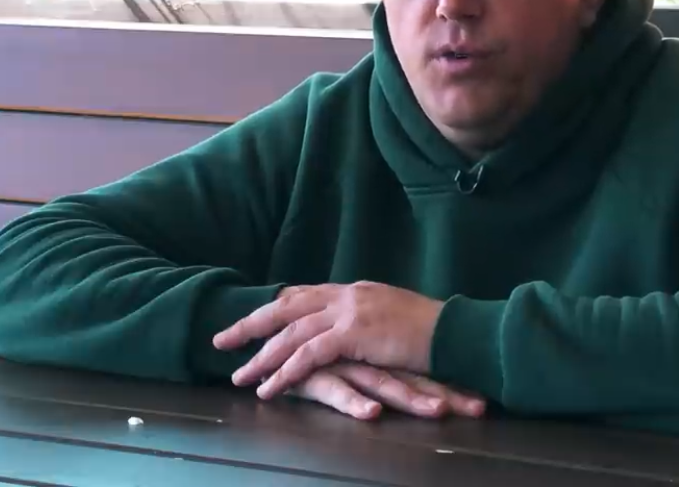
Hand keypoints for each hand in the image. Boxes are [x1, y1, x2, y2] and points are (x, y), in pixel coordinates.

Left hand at [213, 281, 443, 399]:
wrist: (456, 330)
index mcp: (355, 290)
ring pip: (292, 333)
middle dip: (252, 324)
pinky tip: (270, 388)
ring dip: (262, 356)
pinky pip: (309, 355)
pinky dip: (286, 372)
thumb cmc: (433, 328)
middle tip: (222, 340)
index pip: (304, 294)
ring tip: (241, 376)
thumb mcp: (394, 314)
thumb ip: (369, 317)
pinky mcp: (354, 334)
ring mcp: (350, 312)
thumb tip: (355, 328)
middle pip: (287, 306)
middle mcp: (347, 295)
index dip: (275, 308)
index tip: (252, 318)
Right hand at [287, 362, 484, 420]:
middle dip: (446, 393)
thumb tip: (409, 389)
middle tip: (478, 408)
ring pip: (382, 382)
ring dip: (410, 398)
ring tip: (438, 411)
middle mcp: (368, 356)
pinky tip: (371, 414)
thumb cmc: (309, 352)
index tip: (484, 404)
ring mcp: (344, 363)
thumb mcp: (349, 361)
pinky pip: (336, 390)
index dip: (453, 384)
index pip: (423, 370)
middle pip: (414, 377)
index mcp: (380, 352)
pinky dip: (354, 403)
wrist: (262, 332)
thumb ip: (375, 371)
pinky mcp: (317, 374)